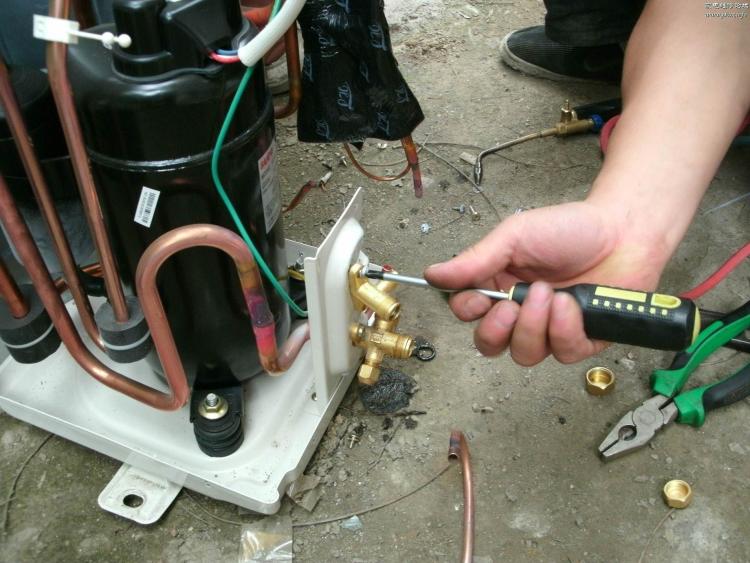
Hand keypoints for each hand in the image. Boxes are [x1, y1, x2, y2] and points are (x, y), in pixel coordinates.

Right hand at [424, 200, 667, 365]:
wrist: (624, 229)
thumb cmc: (569, 229)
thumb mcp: (514, 237)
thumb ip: (475, 260)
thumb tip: (432, 274)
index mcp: (498, 285)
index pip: (467, 313)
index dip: (467, 312)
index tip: (476, 299)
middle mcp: (520, 312)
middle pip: (490, 345)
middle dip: (498, 330)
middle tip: (511, 306)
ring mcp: (550, 329)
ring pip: (524, 355)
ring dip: (533, 327)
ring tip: (551, 295)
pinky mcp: (581, 340)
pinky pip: (562, 354)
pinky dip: (565, 330)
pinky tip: (572, 305)